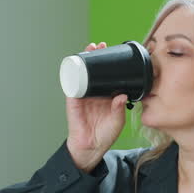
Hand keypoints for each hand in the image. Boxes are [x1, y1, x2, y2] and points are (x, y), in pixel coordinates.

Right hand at [65, 42, 128, 171]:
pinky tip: (74, 65)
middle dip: (96, 56)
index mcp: (106, 96)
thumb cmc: (105, 135)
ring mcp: (83, 95)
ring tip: (88, 49)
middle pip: (94, 70)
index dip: (109, 64)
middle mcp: (94, 93)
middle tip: (100, 45)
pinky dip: (72, 74)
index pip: (107, 75)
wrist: (91, 147)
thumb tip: (122, 95)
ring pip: (82, 73)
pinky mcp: (73, 100)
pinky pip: (71, 85)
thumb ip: (120, 108)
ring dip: (84, 60)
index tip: (113, 52)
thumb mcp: (118, 120)